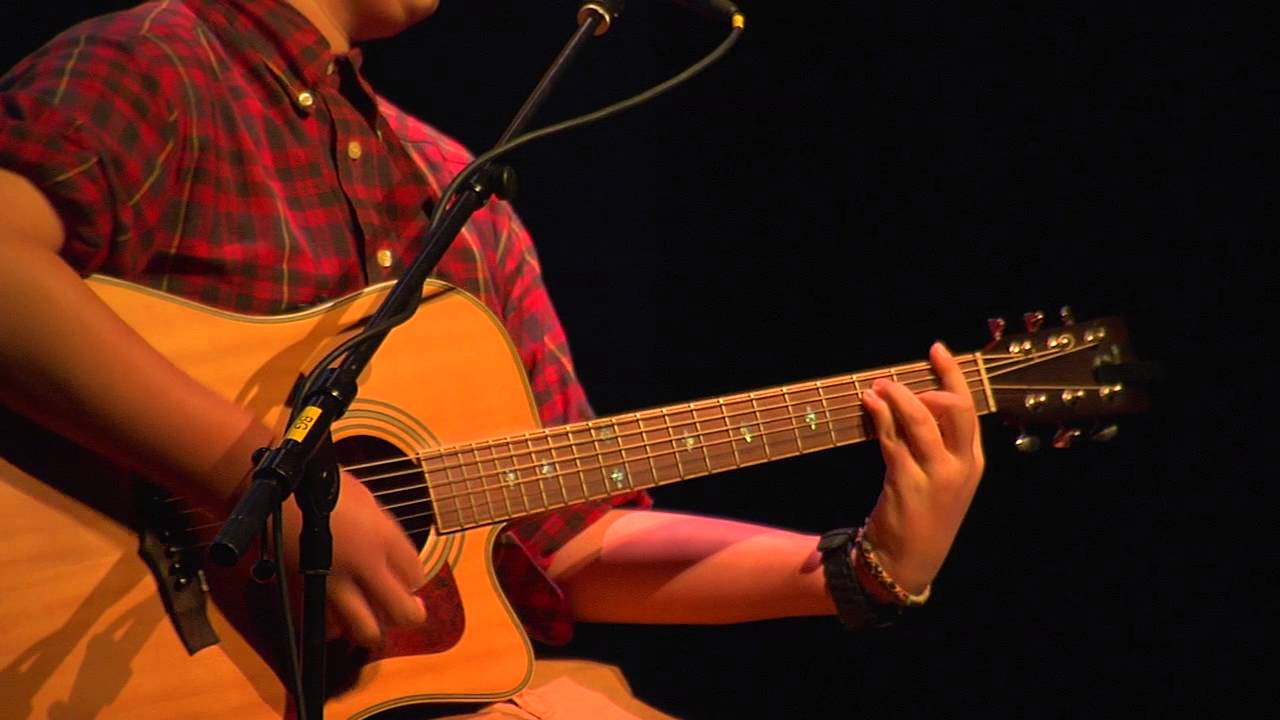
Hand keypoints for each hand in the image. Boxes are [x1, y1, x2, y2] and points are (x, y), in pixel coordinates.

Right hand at [282, 471, 426, 646]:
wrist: (279, 486)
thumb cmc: (325, 483)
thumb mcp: (367, 500)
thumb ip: (385, 531)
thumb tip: (394, 557)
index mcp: (383, 535)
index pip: (416, 574)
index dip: (416, 580)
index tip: (410, 579)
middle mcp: (364, 562)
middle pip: (402, 611)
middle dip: (410, 615)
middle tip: (410, 611)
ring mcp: (335, 579)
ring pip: (365, 628)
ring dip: (374, 627)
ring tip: (376, 621)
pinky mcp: (307, 588)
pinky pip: (328, 622)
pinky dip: (336, 627)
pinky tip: (340, 620)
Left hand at [860, 341, 984, 594]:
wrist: (908, 562)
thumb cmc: (922, 515)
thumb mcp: (940, 478)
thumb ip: (933, 442)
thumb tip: (910, 399)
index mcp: (972, 462)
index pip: (969, 408)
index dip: (953, 375)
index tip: (937, 350)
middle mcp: (960, 467)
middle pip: (954, 409)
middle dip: (929, 381)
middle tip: (899, 375)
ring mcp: (936, 477)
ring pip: (920, 421)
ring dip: (898, 397)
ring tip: (879, 385)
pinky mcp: (907, 485)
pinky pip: (893, 441)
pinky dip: (880, 417)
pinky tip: (870, 404)